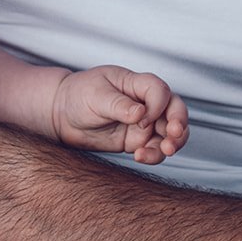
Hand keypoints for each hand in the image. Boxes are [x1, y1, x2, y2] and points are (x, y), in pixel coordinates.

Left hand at [50, 66, 188, 162]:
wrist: (62, 116)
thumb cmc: (78, 95)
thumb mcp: (95, 95)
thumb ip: (118, 105)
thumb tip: (140, 112)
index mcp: (135, 83)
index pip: (160, 90)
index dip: (158, 105)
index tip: (143, 118)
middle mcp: (144, 102)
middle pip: (175, 109)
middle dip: (179, 123)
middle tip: (173, 135)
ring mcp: (143, 122)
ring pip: (170, 132)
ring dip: (173, 142)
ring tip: (165, 151)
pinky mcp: (137, 140)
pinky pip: (154, 148)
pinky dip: (154, 154)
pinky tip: (141, 156)